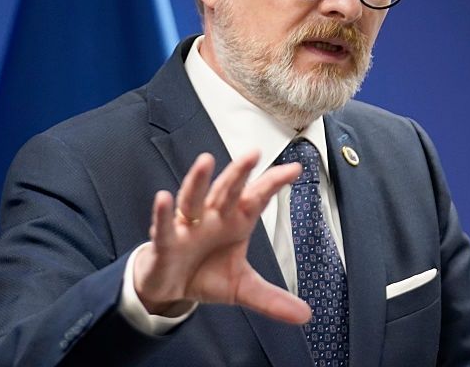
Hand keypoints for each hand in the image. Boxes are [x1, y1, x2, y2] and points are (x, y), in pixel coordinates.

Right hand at [132, 150, 310, 324]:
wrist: (170, 287)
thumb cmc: (205, 273)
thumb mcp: (242, 288)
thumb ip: (272, 299)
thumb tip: (306, 315)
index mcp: (234, 222)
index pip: (256, 198)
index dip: (273, 183)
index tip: (296, 169)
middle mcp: (212, 217)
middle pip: (226, 190)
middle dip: (239, 173)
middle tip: (252, 154)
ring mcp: (187, 227)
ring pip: (193, 198)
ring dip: (198, 180)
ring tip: (206, 161)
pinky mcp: (165, 242)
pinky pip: (164, 226)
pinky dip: (163, 213)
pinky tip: (163, 198)